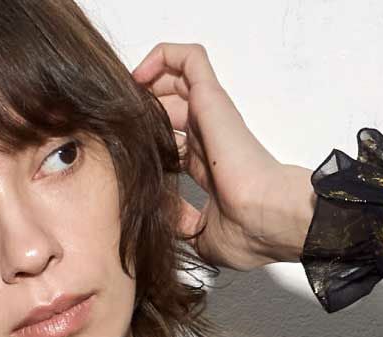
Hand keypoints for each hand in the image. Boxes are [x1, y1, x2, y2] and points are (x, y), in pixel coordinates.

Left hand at [131, 42, 310, 269]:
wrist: (264, 219)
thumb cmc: (246, 233)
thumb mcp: (201, 235)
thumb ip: (180, 223)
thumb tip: (162, 218)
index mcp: (207, 166)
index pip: (175, 141)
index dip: (150, 141)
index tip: (127, 151)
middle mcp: (209, 136)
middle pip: (173, 106)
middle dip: (144, 107)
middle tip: (118, 121)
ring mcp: (210, 115)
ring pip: (178, 77)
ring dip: (150, 78)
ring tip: (126, 93)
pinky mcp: (210, 99)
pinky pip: (189, 58)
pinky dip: (162, 56)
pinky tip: (139, 75)